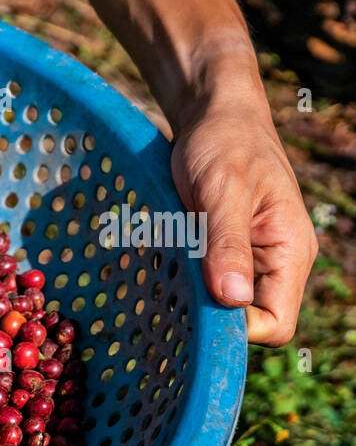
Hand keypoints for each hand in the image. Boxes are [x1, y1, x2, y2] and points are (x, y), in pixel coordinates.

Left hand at [171, 103, 316, 345]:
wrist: (214, 115)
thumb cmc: (225, 143)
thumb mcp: (224, 190)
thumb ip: (227, 244)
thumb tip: (233, 298)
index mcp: (289, 253)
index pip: (276, 324)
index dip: (237, 330)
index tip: (195, 310)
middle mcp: (274, 263)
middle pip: (246, 322)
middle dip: (206, 313)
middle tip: (165, 289)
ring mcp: (248, 259)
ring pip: (219, 304)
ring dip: (187, 295)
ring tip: (159, 268)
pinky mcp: (222, 252)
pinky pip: (202, 282)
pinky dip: (178, 276)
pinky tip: (156, 258)